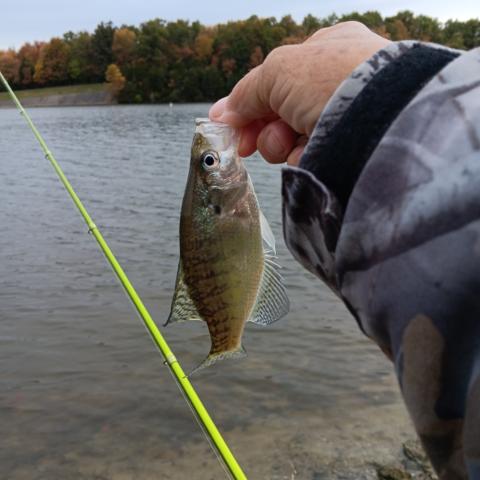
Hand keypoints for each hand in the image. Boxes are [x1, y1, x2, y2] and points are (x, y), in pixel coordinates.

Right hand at [209, 22, 389, 164]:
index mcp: (327, 49)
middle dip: (264, 130)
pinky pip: (314, 154)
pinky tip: (313, 154)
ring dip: (282, 145)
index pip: (277, 80)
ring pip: (294, 137)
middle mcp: (339, 80)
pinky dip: (305, 157)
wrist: (383, 118)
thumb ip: (247, 92)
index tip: (229, 128)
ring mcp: (348, 115)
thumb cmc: (333, 79)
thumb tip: (221, 113)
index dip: (249, 105)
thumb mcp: (278, 72)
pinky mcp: (352, 147)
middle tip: (249, 145)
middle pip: (282, 112)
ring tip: (292, 143)